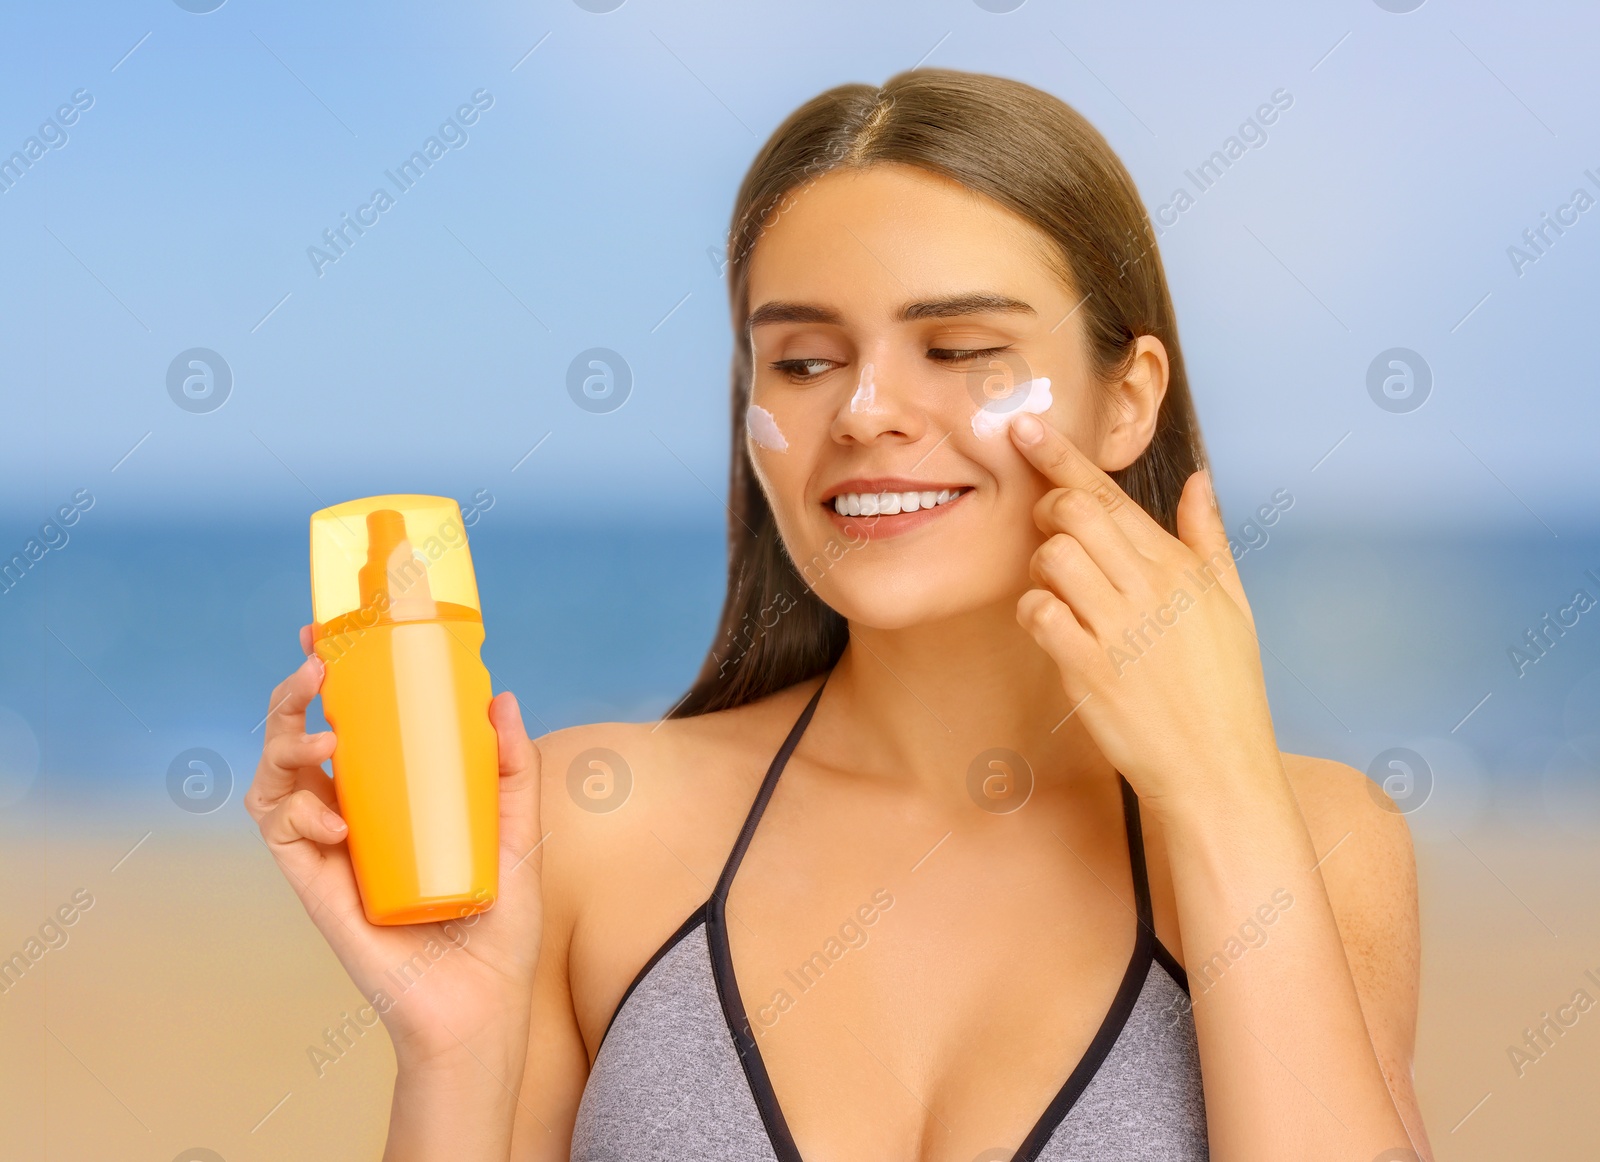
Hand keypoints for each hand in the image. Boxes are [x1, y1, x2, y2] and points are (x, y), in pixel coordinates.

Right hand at [245, 624, 544, 1072]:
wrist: (482, 1004)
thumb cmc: (500, 924)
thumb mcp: (521, 835)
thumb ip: (514, 770)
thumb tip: (500, 697)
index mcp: (391, 797)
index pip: (347, 723)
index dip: (327, 678)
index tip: (327, 632)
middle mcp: (351, 815)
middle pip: (296, 738)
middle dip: (291, 693)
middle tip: (316, 664)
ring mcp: (329, 849)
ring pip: (273, 777)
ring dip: (284, 741)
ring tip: (325, 734)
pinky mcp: (316, 886)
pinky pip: (281, 833)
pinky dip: (299, 812)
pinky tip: (337, 819)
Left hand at [1008, 413, 1282, 814]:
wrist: (1218, 770)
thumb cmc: (1225, 689)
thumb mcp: (1233, 606)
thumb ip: (1207, 538)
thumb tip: (1199, 480)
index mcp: (1181, 567)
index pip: (1111, 495)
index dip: (1061, 455)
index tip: (1024, 426)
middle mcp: (1150, 588)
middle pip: (1074, 512)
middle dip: (1046, 511)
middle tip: (1049, 534)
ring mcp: (1119, 628)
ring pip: (1052, 556)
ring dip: (1040, 568)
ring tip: (1062, 593)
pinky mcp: (1089, 668)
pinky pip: (1039, 612)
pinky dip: (1033, 613)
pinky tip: (1052, 630)